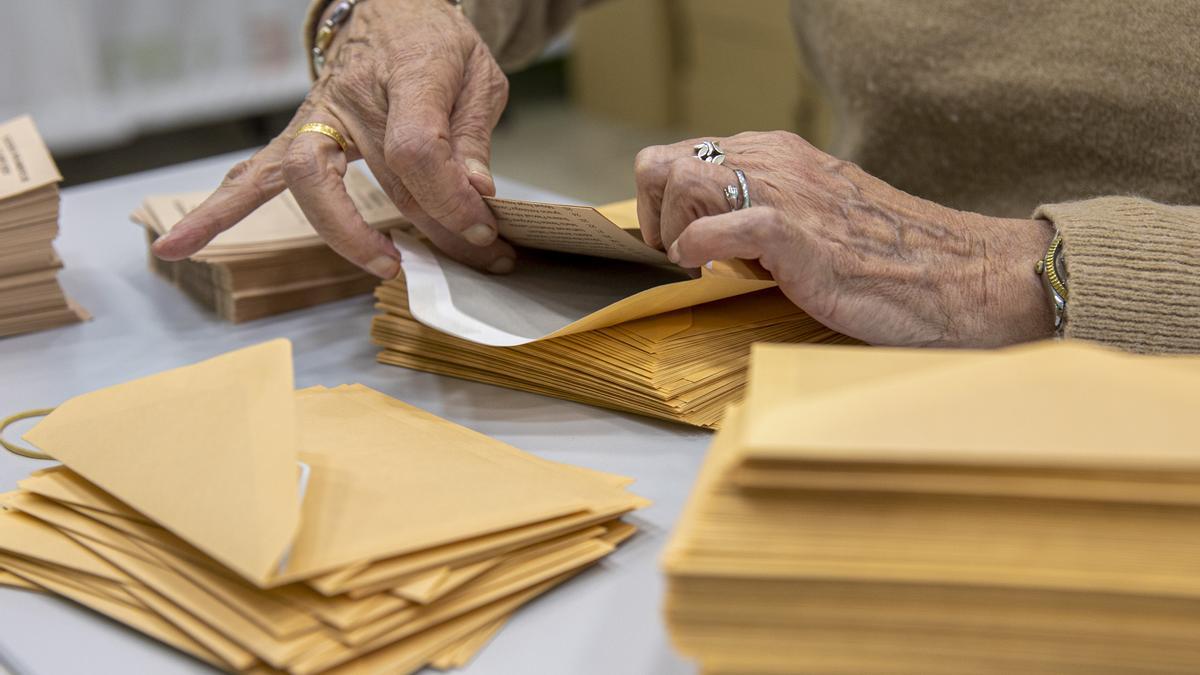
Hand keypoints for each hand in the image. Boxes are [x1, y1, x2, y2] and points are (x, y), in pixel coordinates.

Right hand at [152, 0, 515, 277]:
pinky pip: (254, 172)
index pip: (418, 148)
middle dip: (436, 230)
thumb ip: (473, 134)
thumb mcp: (477, 76)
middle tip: (470, 260)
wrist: (395, 9)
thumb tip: (477, 194)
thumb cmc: (435, 44)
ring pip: (309, 179)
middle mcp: (353, 97)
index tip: (481, 229)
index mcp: (407, 73)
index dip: (451, 197)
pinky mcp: (299, 133)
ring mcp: (319, 115)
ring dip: (343, 234)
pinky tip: (183, 245)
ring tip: (383, 271)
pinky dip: (220, 210)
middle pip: (384, 177)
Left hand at [634, 131, 1054, 346]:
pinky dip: (696, 252)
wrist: (959, 276)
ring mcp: (787, 193)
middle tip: (675, 254)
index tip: (675, 241)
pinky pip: (713, 230)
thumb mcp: (819, 217)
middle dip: (652, 213)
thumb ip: (769, 211)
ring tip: (695, 266)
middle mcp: (777, 162)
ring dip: (671, 232)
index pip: (684, 154)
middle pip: (665, 162)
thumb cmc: (891, 260)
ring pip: (682, 183)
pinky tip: (708, 273)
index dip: (662, 202)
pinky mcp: (796, 234)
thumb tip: (714, 233)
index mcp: (780, 154)